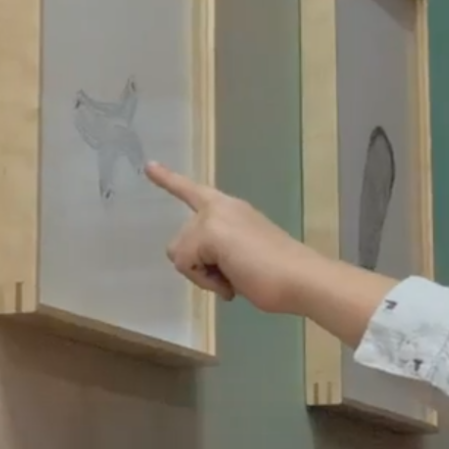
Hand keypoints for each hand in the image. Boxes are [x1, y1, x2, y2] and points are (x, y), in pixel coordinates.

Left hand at [145, 163, 311, 310]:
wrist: (299, 277)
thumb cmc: (278, 275)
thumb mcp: (240, 258)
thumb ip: (221, 252)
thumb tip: (215, 271)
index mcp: (231, 209)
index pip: (193, 191)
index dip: (169, 180)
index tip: (149, 166)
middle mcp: (220, 207)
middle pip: (180, 243)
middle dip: (199, 267)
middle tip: (233, 275)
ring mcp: (213, 217)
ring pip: (180, 254)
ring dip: (202, 275)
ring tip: (236, 277)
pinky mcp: (209, 232)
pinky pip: (186, 265)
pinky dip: (206, 282)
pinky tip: (232, 281)